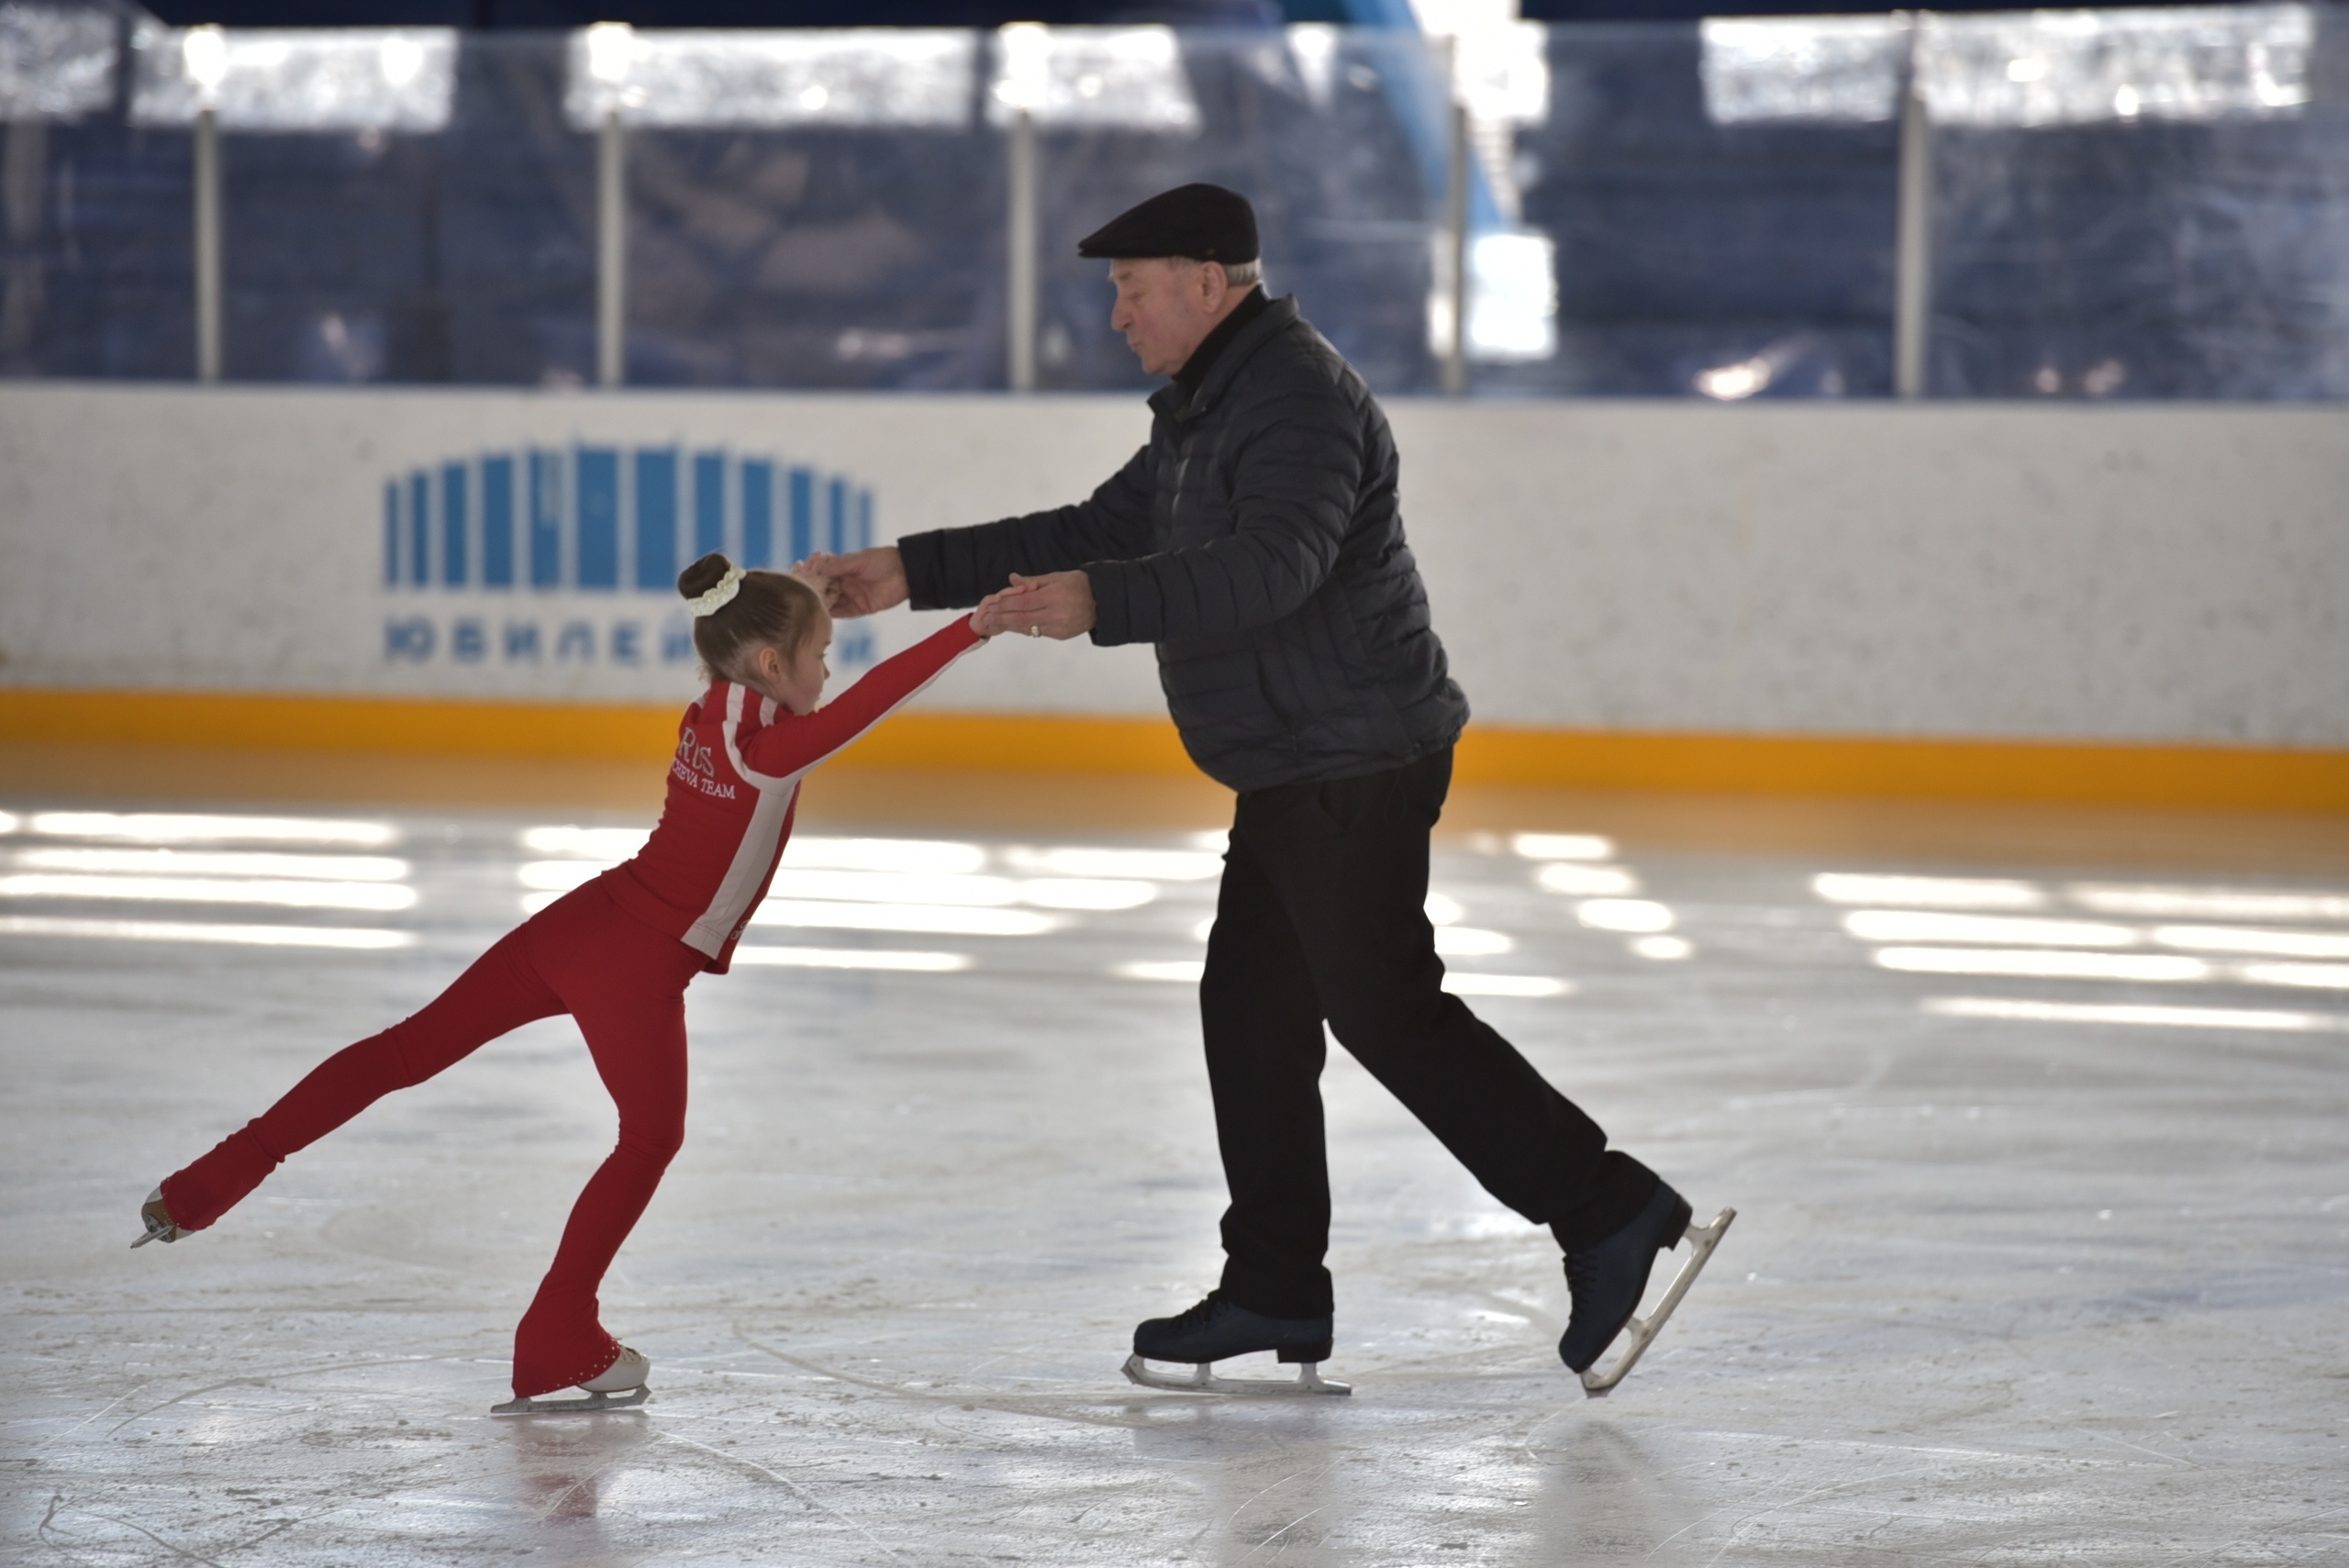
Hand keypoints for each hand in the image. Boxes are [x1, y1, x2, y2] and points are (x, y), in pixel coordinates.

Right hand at [795, 546, 907, 617]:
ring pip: (830, 601)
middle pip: (822, 588)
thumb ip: (838, 565)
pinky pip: (842, 613)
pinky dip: (831, 614)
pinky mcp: (861, 608)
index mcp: (843, 568)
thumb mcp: (859, 560)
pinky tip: (819, 614)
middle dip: (810, 589)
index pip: (821, 571)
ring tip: (805, 603)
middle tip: (797, 589)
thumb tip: (816, 567)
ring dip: (818, 602)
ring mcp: (852, 596)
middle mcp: (845, 582)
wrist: (907, 573)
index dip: (809, 571)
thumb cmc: (883, 560)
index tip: (798, 570)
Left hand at [975, 571, 1095, 640]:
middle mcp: (1056, 614)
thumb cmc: (1079, 585)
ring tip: (995, 623)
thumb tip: (1012, 579)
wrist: (1103, 602)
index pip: (1024, 603)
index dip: (1006, 605)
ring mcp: (1059, 627)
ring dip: (1010, 626)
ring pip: (1029, 629)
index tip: (992, 605)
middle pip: (1022, 619)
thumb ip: (1033, 581)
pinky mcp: (1062, 636)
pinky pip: (1039, 633)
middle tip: (987, 618)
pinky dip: (1024, 629)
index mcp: (1055, 596)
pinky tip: (1013, 626)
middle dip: (1002, 618)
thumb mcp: (1057, 577)